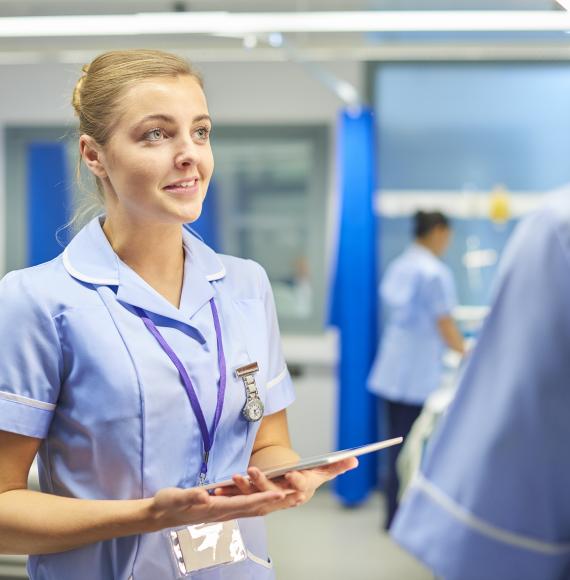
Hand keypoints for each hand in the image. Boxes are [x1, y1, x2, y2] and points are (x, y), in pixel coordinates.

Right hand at [147, 485, 287, 530]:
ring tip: (287, 496)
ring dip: (270, 503)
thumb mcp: (175, 497)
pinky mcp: (220, 509)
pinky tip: (265, 498)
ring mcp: (222, 512)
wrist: (160, 513)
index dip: (262, 498)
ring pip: (252, 509)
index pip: (244, 503)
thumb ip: (190, 497)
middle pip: (254, 508)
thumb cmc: (168, 503)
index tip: (279, 493)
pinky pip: (245, 507)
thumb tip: (205, 496)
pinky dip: (259, 501)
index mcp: (215, 509)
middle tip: (294, 494)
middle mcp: (222, 513)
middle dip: (274, 502)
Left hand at [214, 457, 357, 511]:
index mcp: (300, 491)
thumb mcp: (322, 471)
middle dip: (262, 483)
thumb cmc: (306, 479)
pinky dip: (229, 492)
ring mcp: (265, 500)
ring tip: (236, 476)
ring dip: (242, 487)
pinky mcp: (251, 499)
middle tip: (253, 471)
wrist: (289, 491)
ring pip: (253, 495)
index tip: (291, 474)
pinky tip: (218, 487)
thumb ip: (337, 465)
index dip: (295, 481)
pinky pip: (239, 496)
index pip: (299, 487)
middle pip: (272, 492)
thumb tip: (355, 458)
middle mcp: (282, 499)